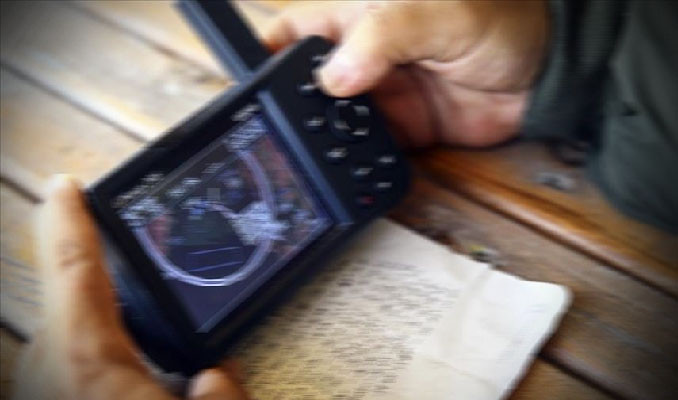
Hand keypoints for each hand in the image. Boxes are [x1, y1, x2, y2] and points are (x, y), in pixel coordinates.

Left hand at [13, 175, 248, 399]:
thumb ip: (222, 392)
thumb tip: (219, 377)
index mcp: (84, 359)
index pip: (74, 265)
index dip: (71, 217)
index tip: (65, 186)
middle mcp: (50, 367)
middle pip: (81, 301)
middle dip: (113, 290)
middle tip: (143, 298)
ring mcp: (42, 385)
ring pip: (77, 333)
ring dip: (111, 331)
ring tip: (146, 351)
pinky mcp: (48, 397)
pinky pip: (71, 358)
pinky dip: (101, 356)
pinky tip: (130, 376)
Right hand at [264, 0, 547, 146]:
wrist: (545, 74)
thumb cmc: (499, 20)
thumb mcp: (436, 14)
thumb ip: (383, 38)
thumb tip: (333, 77)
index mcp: (356, 18)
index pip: (293, 35)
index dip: (264, 56)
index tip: (247, 84)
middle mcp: (361, 60)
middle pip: (306, 88)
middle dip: (293, 110)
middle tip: (283, 132)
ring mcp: (380, 99)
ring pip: (333, 126)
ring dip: (324, 142)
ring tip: (316, 155)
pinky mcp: (402, 131)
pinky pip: (368, 152)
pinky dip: (358, 164)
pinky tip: (352, 170)